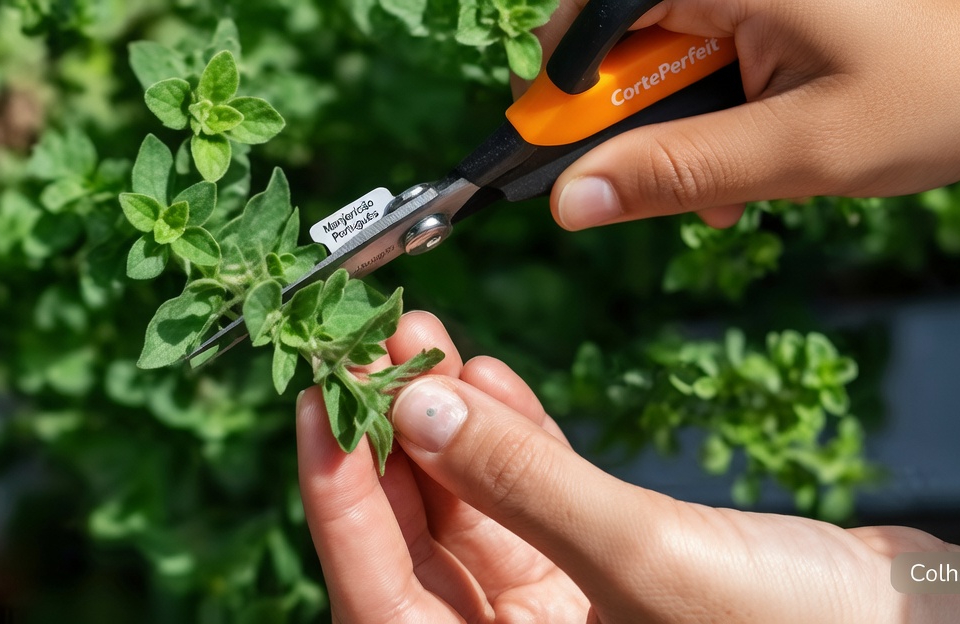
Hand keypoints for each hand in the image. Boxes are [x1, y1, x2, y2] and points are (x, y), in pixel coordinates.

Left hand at [296, 311, 959, 622]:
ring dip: (446, 423)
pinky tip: (492, 376)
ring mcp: (564, 605)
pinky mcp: (611, 564)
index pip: (378, 594)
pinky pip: (533, 496)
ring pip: (471, 507)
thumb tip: (416, 406)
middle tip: (375, 346)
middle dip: (390, 439)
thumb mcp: (645, 558)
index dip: (335, 500)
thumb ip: (523, 484)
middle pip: (415, 542)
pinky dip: (513, 436)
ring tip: (427, 337)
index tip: (314, 404)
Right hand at [531, 0, 959, 231]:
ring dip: (673, 139)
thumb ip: (677, 173)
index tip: (554, 160)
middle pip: (618, 47)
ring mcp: (745, 1)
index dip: (563, 88)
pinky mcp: (762, 22)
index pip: (591, 16)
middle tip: (665, 192)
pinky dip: (707, 127)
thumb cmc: (933, 97)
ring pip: (656, 68)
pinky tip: (749, 172)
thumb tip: (569, 203)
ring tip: (729, 193)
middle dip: (630, 128)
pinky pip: (698, 71)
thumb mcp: (798, 151)